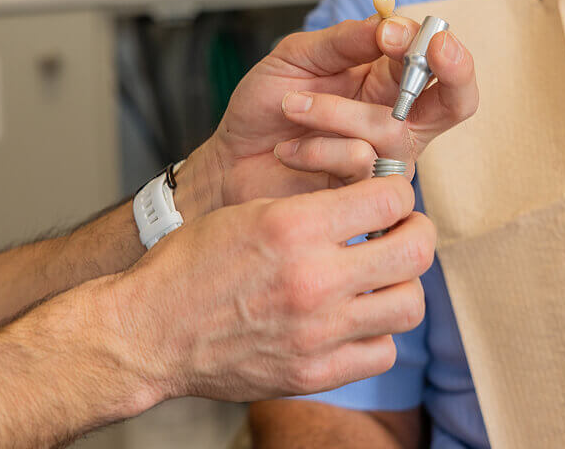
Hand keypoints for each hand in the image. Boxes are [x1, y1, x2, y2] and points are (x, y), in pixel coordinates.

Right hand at [107, 175, 435, 406]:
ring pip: (410, 304)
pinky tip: (354, 319)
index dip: (397, 191)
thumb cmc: (189, 265)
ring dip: (402, 285)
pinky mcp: (313, 373)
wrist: (148, 332)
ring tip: (379, 278)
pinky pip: (382, 351)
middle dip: (416, 232)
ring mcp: (317, 332)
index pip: (391, 198)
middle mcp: (313, 279)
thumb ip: (314, 208)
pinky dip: (377, 334)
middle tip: (401, 232)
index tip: (389, 197)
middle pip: (416, 250)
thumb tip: (371, 202)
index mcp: (294, 227)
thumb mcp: (248, 211)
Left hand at [180, 15, 477, 215]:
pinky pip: (360, 161)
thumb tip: (389, 24)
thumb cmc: (266, 107)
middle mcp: (398, 120)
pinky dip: (316, 146)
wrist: (230, 160)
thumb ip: (344, 41)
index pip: (436, 61)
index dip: (432, 44)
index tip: (393, 32)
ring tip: (291, 106)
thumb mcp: (300, 56)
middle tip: (436, 49)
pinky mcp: (365, 194)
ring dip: (334, 111)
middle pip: (457, 100)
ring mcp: (386, 159)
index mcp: (387, 81)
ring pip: (391, 128)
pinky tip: (288, 148)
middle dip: (455, 71)